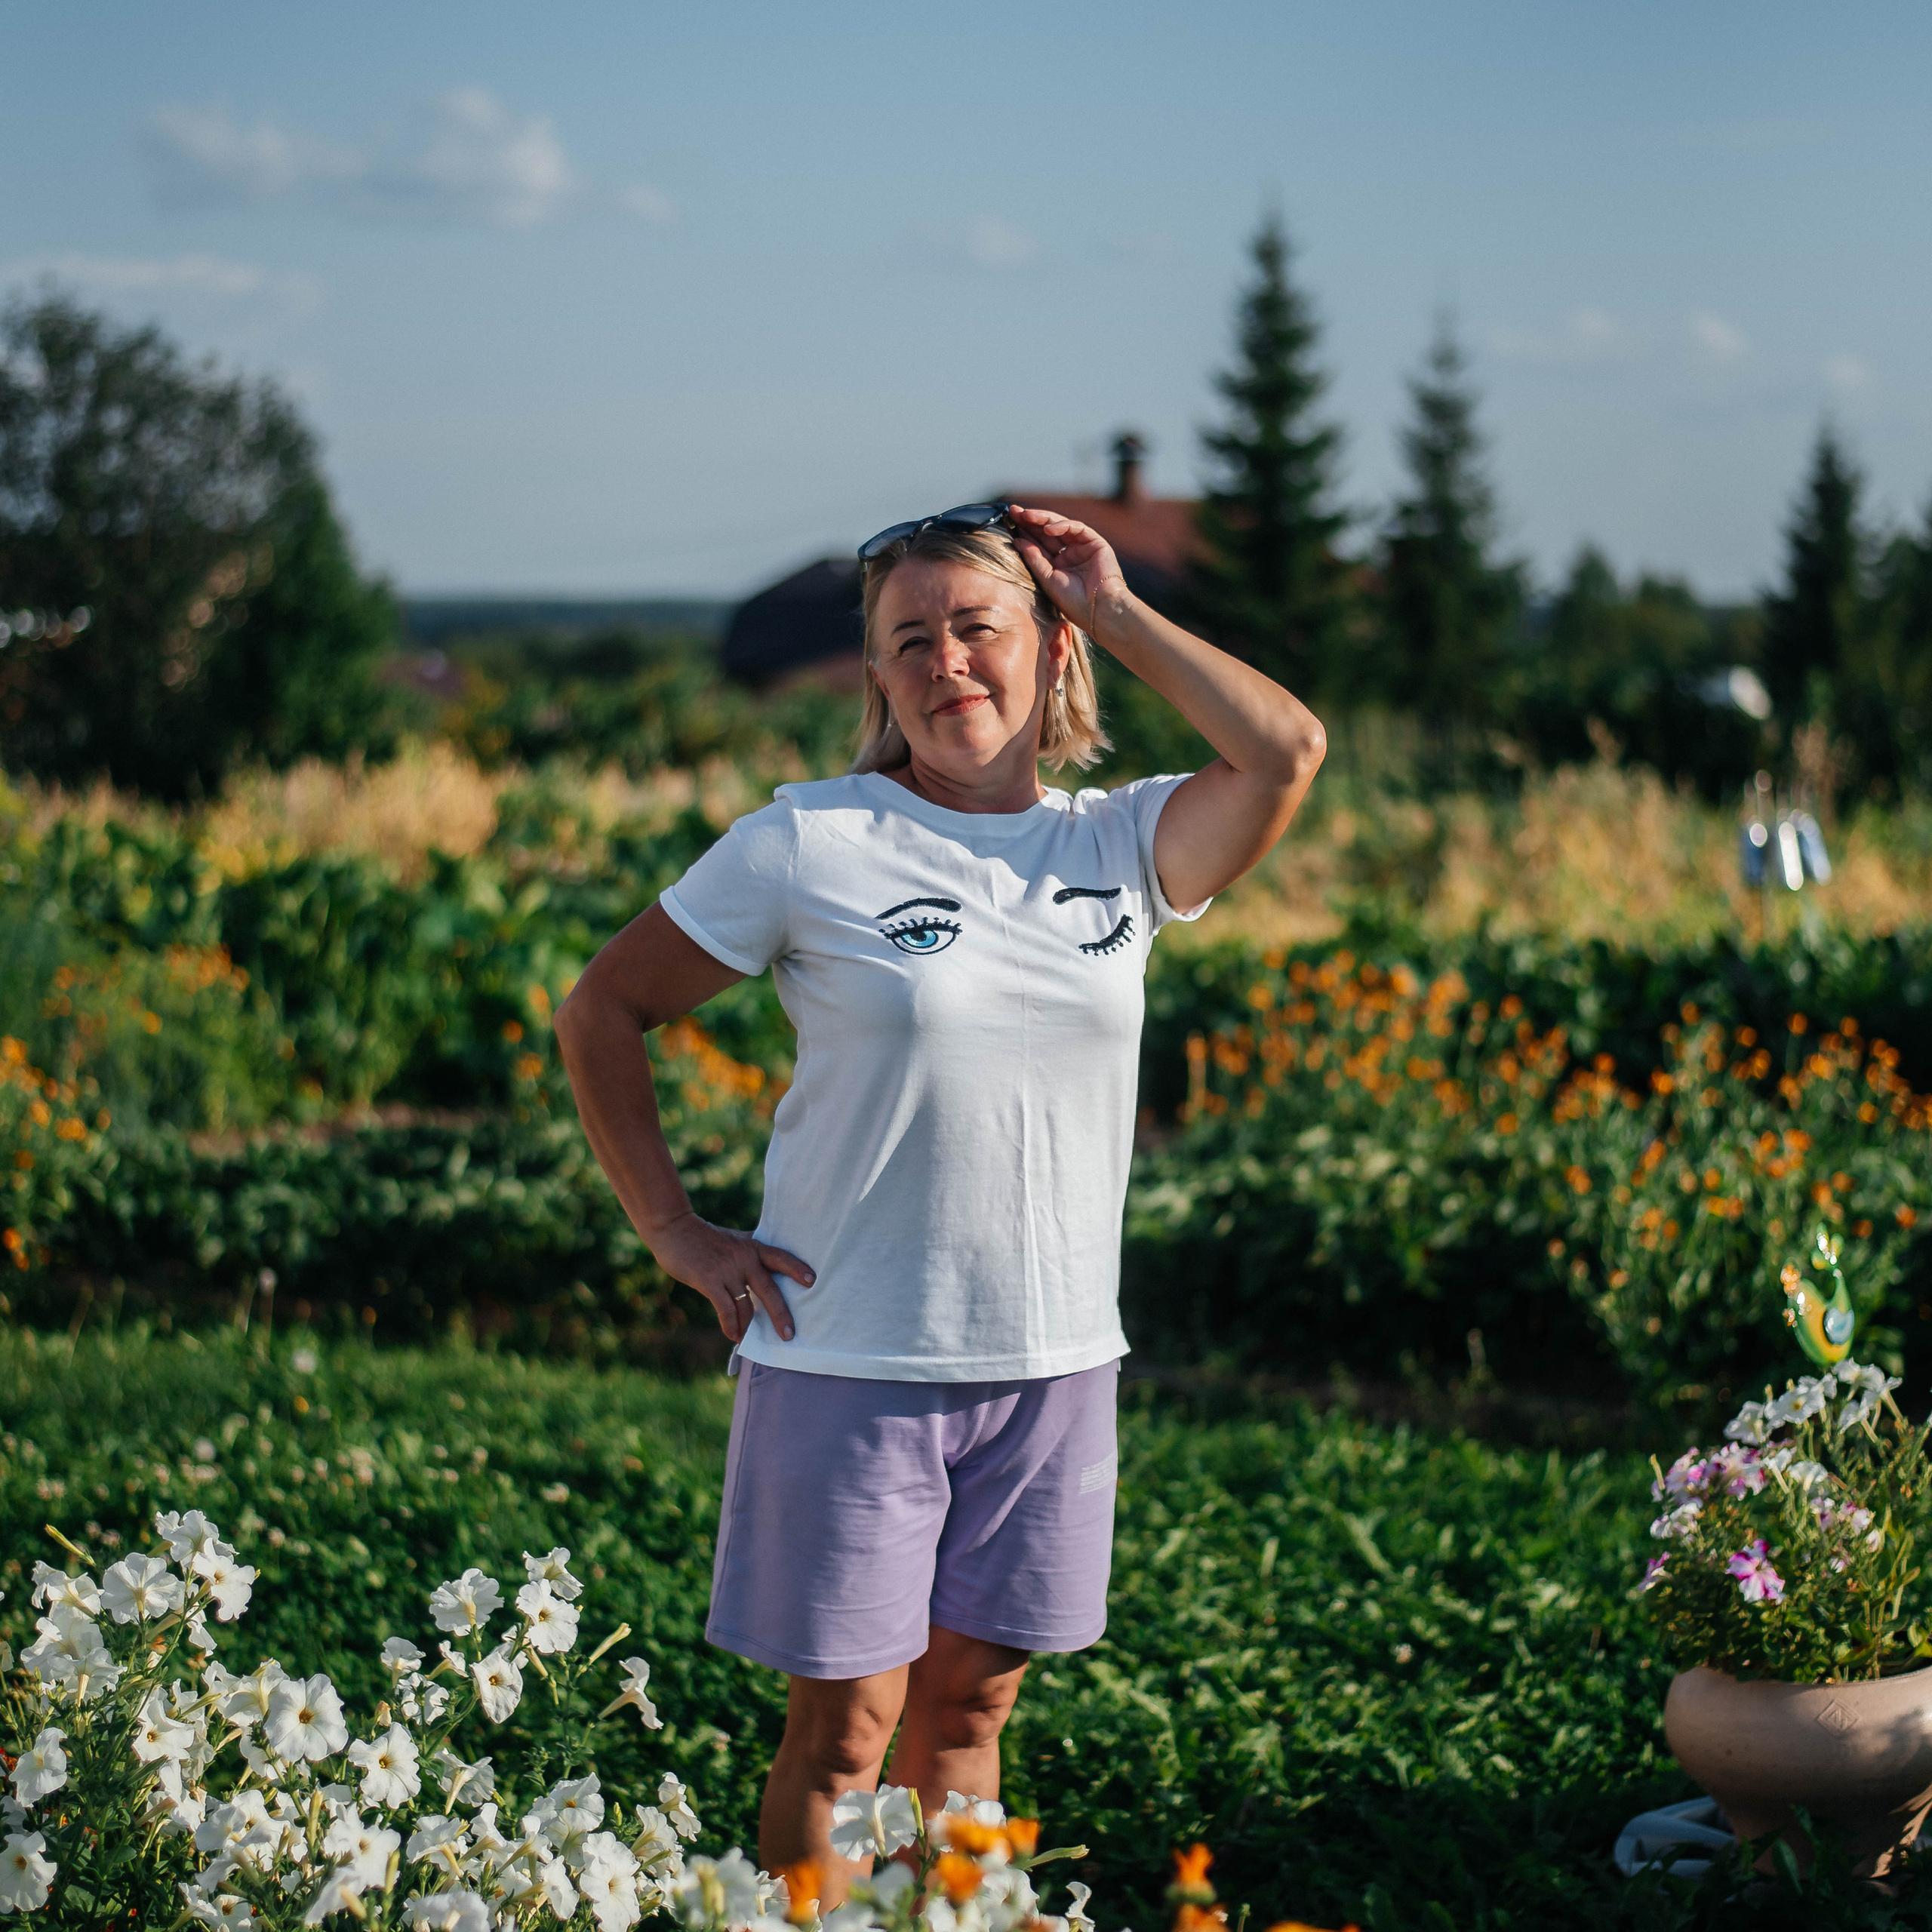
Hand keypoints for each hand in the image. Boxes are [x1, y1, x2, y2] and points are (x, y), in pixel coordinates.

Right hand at [648, 1210, 811, 1344]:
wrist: (675, 1229)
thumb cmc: (706, 1238)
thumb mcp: (735, 1241)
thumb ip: (750, 1255)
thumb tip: (766, 1276)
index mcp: (753, 1246)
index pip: (781, 1257)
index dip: (796, 1269)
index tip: (812, 1281)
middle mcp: (744, 1257)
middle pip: (769, 1289)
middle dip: (781, 1314)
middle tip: (789, 1335)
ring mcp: (727, 1269)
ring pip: (746, 1305)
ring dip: (749, 1326)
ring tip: (750, 1340)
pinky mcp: (709, 1280)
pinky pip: (725, 1310)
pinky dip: (730, 1326)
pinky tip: (733, 1336)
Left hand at [1007, 504, 1130, 636]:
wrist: (1099, 609)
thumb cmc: (1073, 601)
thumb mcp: (1047, 578)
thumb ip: (1033, 558)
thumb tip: (1017, 540)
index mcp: (1058, 565)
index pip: (1038, 543)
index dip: (1025, 532)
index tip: (1008, 521)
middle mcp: (1069, 554)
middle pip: (1047, 532)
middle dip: (1031, 520)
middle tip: (1014, 511)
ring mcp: (1082, 547)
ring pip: (1060, 526)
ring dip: (1042, 519)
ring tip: (1026, 515)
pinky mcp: (1095, 542)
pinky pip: (1076, 528)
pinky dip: (1062, 525)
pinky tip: (1048, 528)